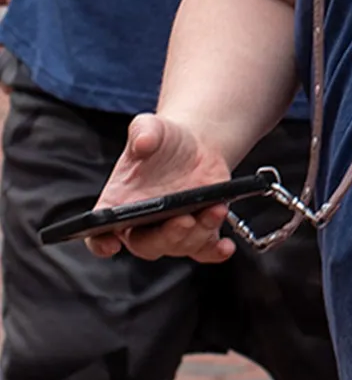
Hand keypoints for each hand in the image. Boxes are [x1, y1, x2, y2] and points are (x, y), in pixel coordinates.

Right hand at [86, 114, 236, 265]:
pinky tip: (225, 246)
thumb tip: (143, 142)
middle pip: (146, 244)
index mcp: (117, 204)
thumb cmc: (162, 140)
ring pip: (180, 245)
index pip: (98, 233)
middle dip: (165, 237)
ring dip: (197, 234)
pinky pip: (205, 249)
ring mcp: (172, 228)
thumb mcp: (150, 127)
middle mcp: (142, 224)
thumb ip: (142, 131)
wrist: (194, 143)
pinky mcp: (199, 228)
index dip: (100, 243)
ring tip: (214, 211)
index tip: (110, 243)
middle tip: (182, 220)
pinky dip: (214, 252)